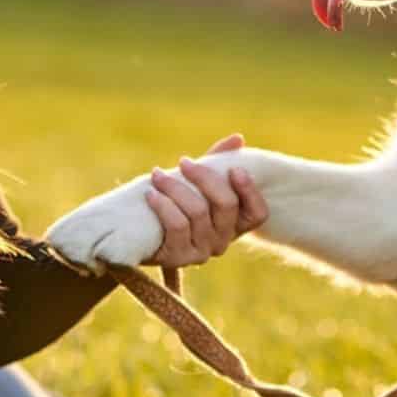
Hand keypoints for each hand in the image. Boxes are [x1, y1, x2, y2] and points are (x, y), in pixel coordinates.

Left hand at [144, 134, 268, 268]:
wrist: (138, 234)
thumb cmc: (174, 203)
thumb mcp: (198, 183)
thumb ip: (218, 162)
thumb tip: (238, 139)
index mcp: (235, 224)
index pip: (258, 213)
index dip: (250, 191)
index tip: (234, 169)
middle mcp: (223, 241)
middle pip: (226, 204)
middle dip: (204, 177)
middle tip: (184, 162)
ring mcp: (203, 252)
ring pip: (198, 211)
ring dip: (175, 187)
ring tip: (158, 175)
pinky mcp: (180, 257)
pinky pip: (177, 225)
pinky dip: (163, 204)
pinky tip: (151, 193)